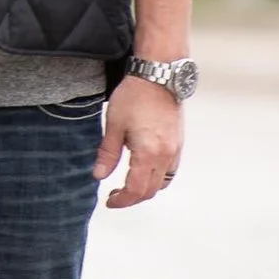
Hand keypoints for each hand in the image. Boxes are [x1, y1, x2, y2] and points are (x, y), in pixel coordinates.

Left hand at [94, 75, 183, 208]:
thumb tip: (99, 176)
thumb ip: (107, 153)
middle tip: (114, 195)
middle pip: (152, 190)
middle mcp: (166, 156)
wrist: (158, 76)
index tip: (110, 202)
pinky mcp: (178, 142)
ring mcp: (175, 150)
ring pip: (164, 182)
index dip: (122, 200)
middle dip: (133, 198)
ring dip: (147, 189)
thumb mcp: (113, 125)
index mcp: (149, 154)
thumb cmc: (135, 96)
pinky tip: (144, 170)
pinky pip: (171, 170)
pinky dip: (158, 178)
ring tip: (128, 185)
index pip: (136, 190)